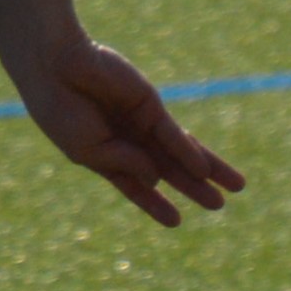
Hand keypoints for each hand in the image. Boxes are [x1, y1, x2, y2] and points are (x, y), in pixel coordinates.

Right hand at [15, 34, 244, 226]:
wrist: (55, 68)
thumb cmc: (60, 111)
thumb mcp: (87, 151)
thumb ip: (124, 164)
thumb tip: (159, 178)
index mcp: (103, 155)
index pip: (135, 185)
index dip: (154, 204)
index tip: (176, 222)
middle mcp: (127, 140)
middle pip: (168, 169)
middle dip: (193, 188)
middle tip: (218, 206)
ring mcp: (141, 122)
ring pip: (181, 152)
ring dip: (208, 170)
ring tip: (236, 187)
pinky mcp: (151, 104)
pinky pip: (173, 134)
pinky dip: (189, 152)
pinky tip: (205, 170)